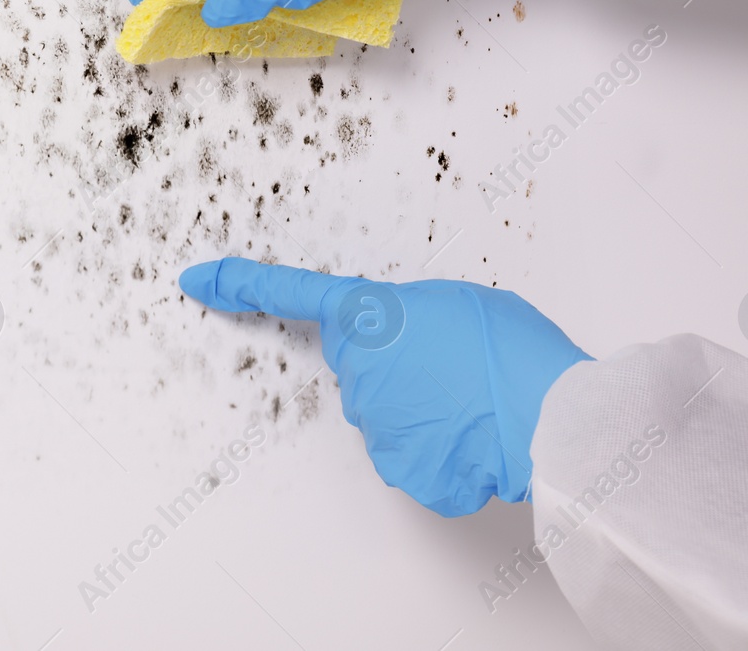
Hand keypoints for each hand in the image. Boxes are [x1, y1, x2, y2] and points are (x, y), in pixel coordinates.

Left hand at [179, 258, 589, 516]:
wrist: (549, 413)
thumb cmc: (514, 350)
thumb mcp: (458, 302)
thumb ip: (412, 316)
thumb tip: (408, 345)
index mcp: (370, 314)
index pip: (291, 292)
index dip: (240, 285)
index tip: (197, 280)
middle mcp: (359, 368)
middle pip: (360, 366)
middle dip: (395, 366)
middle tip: (452, 367)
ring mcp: (373, 422)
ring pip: (386, 413)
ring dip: (420, 409)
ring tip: (472, 403)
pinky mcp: (395, 467)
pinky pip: (409, 454)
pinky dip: (438, 451)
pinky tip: (471, 439)